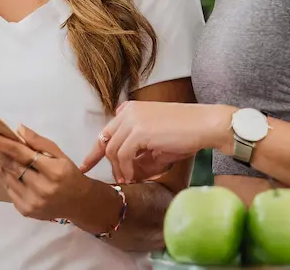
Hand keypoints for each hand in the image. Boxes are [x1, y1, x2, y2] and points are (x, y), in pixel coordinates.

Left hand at [0, 125, 91, 222]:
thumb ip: (39, 142)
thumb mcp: (60, 153)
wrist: (78, 203)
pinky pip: (7, 187)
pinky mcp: (24, 209)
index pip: (18, 152)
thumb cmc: (69, 173)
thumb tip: (17, 129)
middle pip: (6, 164)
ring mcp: (30, 201)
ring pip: (3, 176)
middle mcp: (40, 187)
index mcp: (52, 170)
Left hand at [81, 101, 235, 183]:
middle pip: (105, 141)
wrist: (204, 124)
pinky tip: (135, 177)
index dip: (95, 151)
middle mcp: (128, 111)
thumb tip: (127, 168)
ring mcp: (132, 119)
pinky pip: (123, 155)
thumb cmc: (185, 132)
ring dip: (120, 169)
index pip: (106, 131)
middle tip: (116, 180)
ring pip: (112, 150)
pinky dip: (127, 169)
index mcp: (131, 109)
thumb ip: (138, 150)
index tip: (86, 166)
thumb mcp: (156, 140)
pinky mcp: (139, 131)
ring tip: (130, 180)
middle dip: (105, 164)